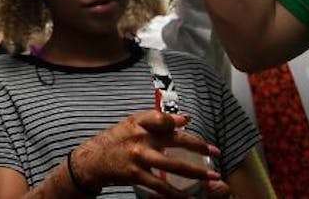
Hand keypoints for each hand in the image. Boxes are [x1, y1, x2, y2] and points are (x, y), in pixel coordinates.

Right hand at [70, 111, 220, 197]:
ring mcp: (138, 157)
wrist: (93, 160)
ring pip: (173, 166)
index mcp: (138, 123)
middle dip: (198, 147)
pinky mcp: (136, 175)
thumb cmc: (116, 141)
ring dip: (196, 172)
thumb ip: (156, 121)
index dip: (176, 120)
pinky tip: (189, 198)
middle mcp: (139, 138)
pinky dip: (177, 194)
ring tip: (213, 177)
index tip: (191, 123)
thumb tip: (185, 119)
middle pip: (174, 141)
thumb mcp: (131, 125)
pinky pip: (161, 186)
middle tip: (215, 152)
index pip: (160, 118)